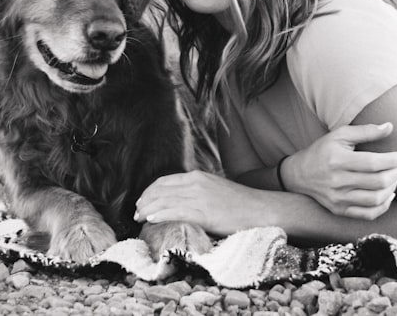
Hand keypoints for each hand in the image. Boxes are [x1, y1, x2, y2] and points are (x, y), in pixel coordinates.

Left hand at [135, 171, 270, 236]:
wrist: (261, 209)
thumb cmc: (240, 203)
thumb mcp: (215, 189)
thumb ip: (198, 191)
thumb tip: (181, 200)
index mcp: (197, 176)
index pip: (164, 181)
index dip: (149, 191)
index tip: (142, 201)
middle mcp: (196, 183)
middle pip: (160, 190)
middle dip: (145, 201)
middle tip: (136, 212)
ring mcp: (200, 197)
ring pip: (165, 201)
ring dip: (148, 209)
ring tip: (139, 218)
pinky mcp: (204, 213)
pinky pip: (176, 212)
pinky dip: (161, 214)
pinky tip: (151, 220)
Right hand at [283, 123, 396, 219]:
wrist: (299, 174)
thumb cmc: (323, 150)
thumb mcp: (340, 135)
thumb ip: (365, 131)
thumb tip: (390, 126)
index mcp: (337, 160)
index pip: (372, 163)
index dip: (392, 161)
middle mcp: (337, 181)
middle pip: (377, 182)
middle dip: (396, 173)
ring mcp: (338, 199)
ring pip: (375, 199)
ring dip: (392, 188)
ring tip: (396, 177)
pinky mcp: (340, 210)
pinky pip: (368, 214)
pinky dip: (383, 206)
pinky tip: (388, 194)